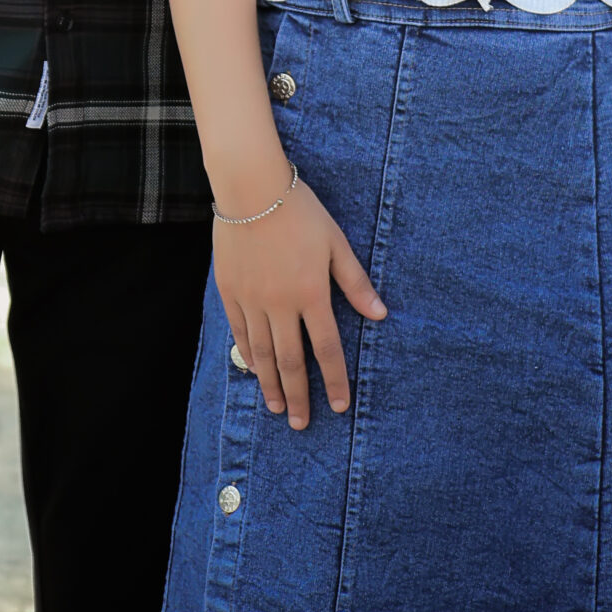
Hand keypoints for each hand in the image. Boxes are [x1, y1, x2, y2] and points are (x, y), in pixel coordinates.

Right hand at [213, 177, 385, 428]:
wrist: (251, 187)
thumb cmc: (300, 210)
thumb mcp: (336, 242)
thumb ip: (356, 282)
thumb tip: (381, 314)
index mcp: (311, 293)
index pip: (327, 348)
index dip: (336, 380)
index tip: (341, 406)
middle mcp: (280, 304)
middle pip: (291, 361)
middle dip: (299, 396)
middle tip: (301, 424)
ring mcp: (252, 300)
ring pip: (263, 353)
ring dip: (271, 384)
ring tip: (277, 408)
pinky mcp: (230, 291)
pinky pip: (240, 332)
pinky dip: (248, 355)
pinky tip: (254, 370)